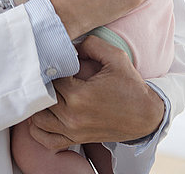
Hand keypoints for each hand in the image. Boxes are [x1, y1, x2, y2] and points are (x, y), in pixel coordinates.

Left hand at [29, 35, 164, 147]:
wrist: (146, 115)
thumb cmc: (130, 85)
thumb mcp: (115, 56)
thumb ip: (90, 44)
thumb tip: (70, 44)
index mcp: (79, 95)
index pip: (50, 78)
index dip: (50, 66)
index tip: (55, 60)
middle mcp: (72, 116)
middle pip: (41, 97)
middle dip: (43, 83)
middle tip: (48, 72)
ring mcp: (73, 131)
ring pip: (38, 119)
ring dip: (38, 104)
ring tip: (46, 90)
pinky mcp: (76, 139)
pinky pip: (46, 139)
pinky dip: (39, 128)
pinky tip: (45, 113)